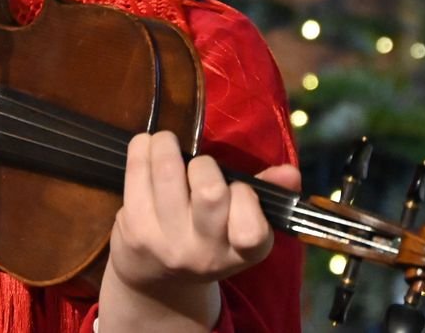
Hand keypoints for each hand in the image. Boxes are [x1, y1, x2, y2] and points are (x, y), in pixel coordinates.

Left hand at [97, 131, 300, 331]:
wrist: (157, 281)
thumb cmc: (207, 238)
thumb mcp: (242, 227)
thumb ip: (267, 195)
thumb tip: (290, 172)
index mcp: (241, 253)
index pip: (252, 228)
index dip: (245, 195)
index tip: (235, 186)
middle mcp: (204, 253)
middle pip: (210, 192)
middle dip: (204, 165)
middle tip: (197, 164)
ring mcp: (166, 242)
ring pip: (168, 173)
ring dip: (167, 144)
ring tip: (167, 142)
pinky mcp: (134, 229)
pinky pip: (137, 172)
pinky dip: (142, 148)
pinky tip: (146, 146)